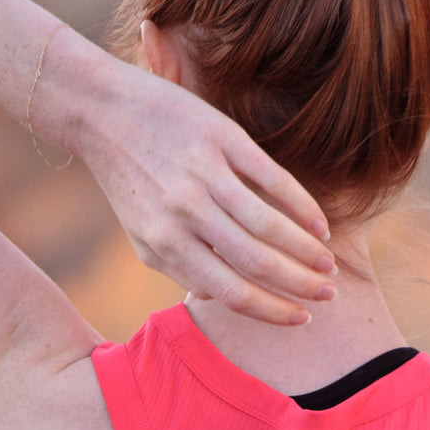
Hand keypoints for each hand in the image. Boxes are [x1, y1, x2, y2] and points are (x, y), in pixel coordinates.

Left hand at [67, 50, 336, 325]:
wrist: (101, 111)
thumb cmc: (129, 180)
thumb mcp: (143, 235)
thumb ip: (180, 268)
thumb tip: (221, 297)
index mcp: (166, 245)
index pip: (231, 293)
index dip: (272, 311)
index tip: (299, 318)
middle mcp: (185, 214)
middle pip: (257, 264)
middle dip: (300, 286)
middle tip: (327, 296)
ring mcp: (205, 175)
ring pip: (269, 226)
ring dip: (307, 251)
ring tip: (328, 265)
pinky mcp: (222, 139)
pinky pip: (273, 180)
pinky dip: (302, 206)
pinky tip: (320, 225)